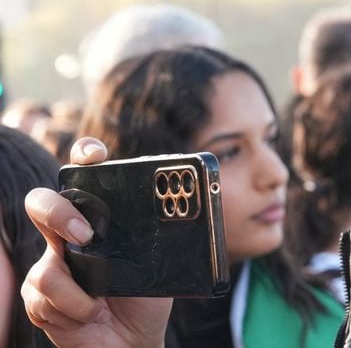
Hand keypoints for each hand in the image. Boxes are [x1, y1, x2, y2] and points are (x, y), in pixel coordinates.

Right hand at [21, 138, 171, 347]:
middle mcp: (71, 235)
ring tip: (100, 303)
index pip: (85, 177)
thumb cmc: (147, 297)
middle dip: (57, 212)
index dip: (84, 156)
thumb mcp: (162, 263)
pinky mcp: (41, 297)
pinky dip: (75, 310)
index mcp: (101, 220)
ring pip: (45, 264)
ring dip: (78, 290)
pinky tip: (89, 316)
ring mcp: (54, 265)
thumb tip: (174, 214)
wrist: (135, 340)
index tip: (94, 156)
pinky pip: (45, 297)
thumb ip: (156, 238)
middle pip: (43, 203)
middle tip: (85, 234)